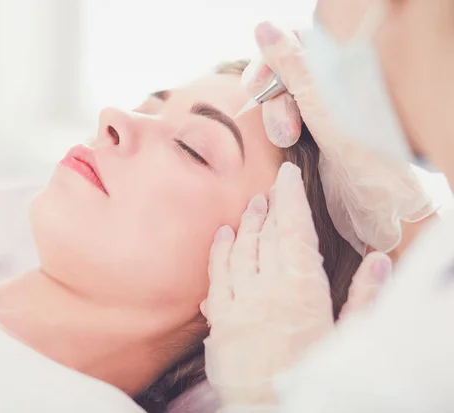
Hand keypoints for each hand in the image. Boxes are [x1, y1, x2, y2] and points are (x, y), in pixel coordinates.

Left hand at [202, 162, 391, 407]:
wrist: (268, 412)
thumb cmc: (314, 377)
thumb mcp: (349, 338)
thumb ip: (364, 296)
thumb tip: (380, 258)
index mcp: (302, 289)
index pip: (294, 230)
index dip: (290, 198)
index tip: (287, 175)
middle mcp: (266, 288)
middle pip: (265, 236)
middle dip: (269, 208)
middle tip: (271, 189)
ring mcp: (239, 303)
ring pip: (240, 251)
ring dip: (246, 225)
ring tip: (251, 206)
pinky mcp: (220, 320)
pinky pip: (217, 276)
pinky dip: (219, 252)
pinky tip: (222, 235)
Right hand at [241, 22, 434, 253]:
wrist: (382, 207)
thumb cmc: (364, 156)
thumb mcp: (322, 106)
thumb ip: (292, 66)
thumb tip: (263, 27)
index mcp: (343, 69)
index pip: (298, 43)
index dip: (272, 59)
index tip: (257, 82)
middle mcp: (333, 86)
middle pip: (285, 72)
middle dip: (274, 96)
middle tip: (283, 125)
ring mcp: (325, 111)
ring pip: (282, 99)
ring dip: (276, 117)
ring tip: (287, 140)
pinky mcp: (316, 136)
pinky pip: (286, 121)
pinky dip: (279, 130)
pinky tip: (287, 143)